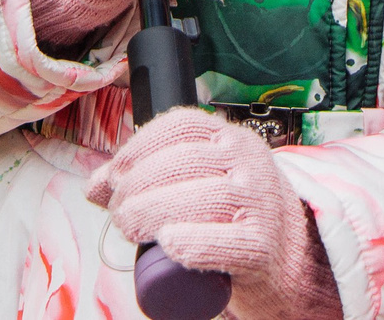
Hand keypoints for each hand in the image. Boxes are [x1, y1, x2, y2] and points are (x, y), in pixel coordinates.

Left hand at [89, 108, 341, 319]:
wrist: (289, 259)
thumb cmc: (233, 217)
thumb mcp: (200, 183)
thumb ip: (150, 178)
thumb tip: (94, 187)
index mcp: (230, 138)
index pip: (180, 125)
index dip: (139, 146)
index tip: (114, 174)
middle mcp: (247, 162)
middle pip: (180, 163)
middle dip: (136, 187)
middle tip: (118, 211)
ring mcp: (258, 202)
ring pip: (196, 199)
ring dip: (151, 213)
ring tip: (130, 227)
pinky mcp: (262, 245)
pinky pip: (222, 242)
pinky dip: (190, 242)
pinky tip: (168, 243)